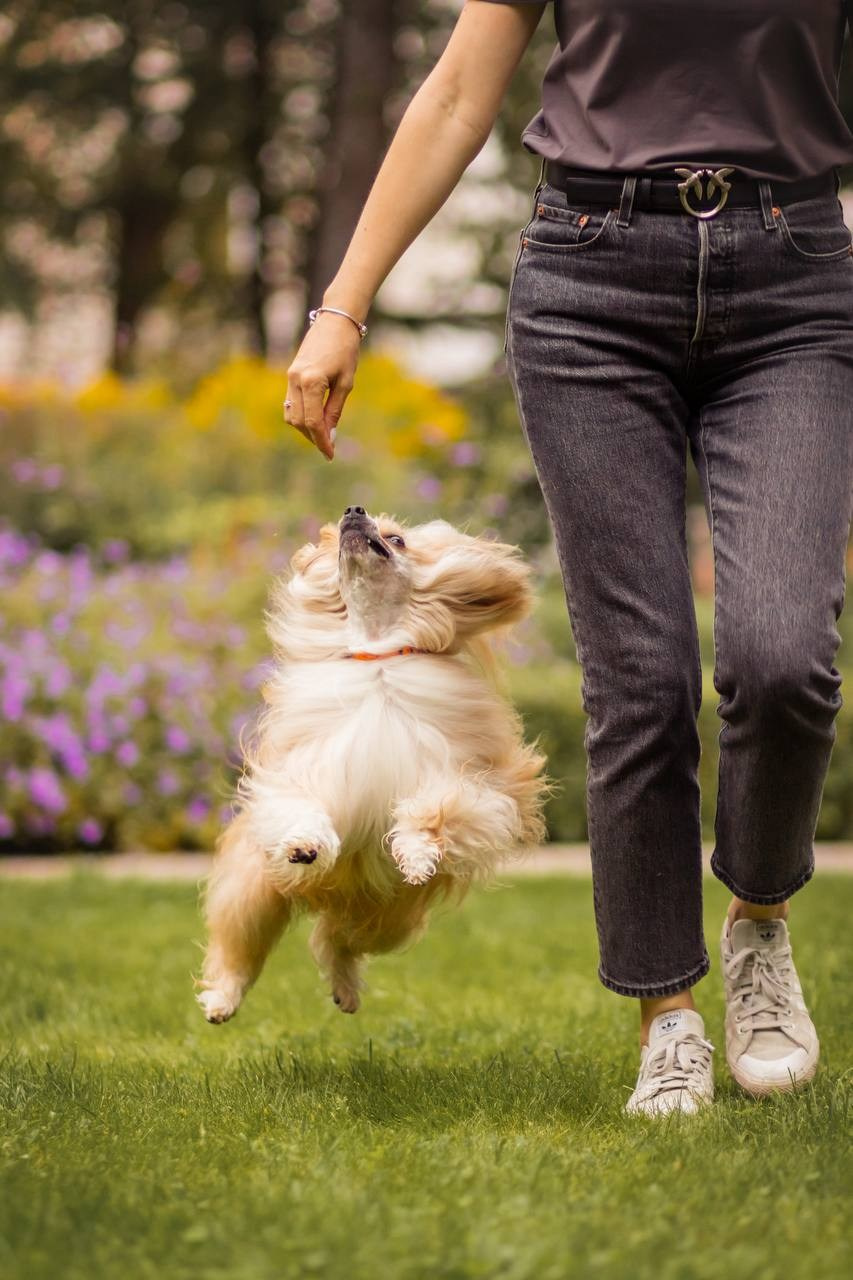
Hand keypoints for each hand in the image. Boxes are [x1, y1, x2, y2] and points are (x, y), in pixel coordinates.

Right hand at [283, 313, 361, 460]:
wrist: (335, 321)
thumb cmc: (346, 350)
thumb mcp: (346, 383)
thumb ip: (335, 410)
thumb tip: (330, 435)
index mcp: (311, 381)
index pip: (313, 421)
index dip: (321, 441)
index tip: (330, 455)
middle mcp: (295, 380)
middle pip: (299, 421)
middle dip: (313, 437)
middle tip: (329, 447)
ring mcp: (290, 377)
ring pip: (291, 414)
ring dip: (305, 428)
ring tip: (323, 435)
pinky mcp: (290, 374)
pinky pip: (291, 403)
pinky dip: (302, 415)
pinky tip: (316, 420)